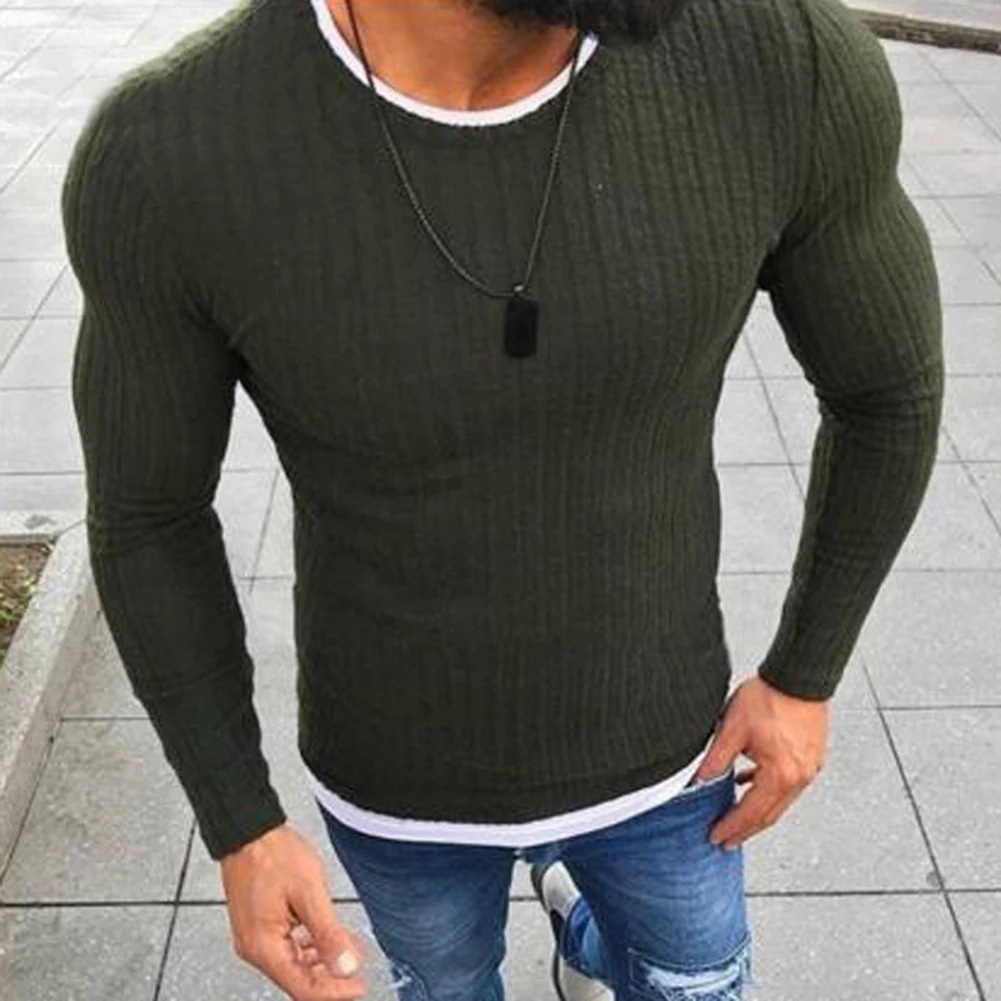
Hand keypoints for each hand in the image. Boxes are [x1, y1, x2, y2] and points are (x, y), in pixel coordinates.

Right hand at [220, 823, 367, 1000]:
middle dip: (330, 978)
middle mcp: (254, 948)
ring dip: (321, 962)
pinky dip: (308, 948)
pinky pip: (286, 948)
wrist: (249, 832)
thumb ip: (329, 933)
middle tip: (357, 970)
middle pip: (297, 980)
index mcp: (264, 946)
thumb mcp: (309, 892)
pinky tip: (324, 939)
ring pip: (293, 965)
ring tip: (347, 951)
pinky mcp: (258, 926)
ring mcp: (254, 938)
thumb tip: (347, 965)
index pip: (303, 988)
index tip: (358, 986)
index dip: (335, 992)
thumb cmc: (272, 854)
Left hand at [694, 675, 828, 850]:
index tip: (716, 837)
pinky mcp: (811, 757)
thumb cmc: (769, 697)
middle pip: (769, 814)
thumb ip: (716, 759)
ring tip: (737, 819)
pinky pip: (787, 784)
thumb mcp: (732, 729)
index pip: (751, 812)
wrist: (798, 676)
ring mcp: (808, 769)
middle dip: (745, 829)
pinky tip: (751, 783)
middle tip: (726, 840)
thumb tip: (700, 780)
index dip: (732, 826)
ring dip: (758, 812)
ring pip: (779, 801)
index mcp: (780, 776)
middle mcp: (799, 778)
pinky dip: (768, 790)